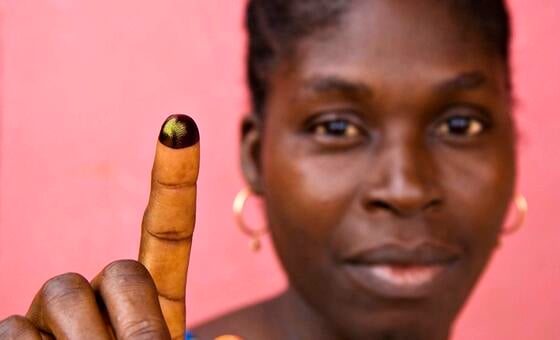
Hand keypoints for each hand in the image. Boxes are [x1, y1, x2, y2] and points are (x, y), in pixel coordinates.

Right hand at [0, 114, 199, 339]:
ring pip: (60, 291)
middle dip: (127, 318)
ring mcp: (57, 321)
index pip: (167, 231)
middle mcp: (105, 303)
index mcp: (157, 306)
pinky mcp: (18, 339)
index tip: (182, 124)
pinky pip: (13, 328)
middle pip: (112, 268)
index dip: (175, 180)